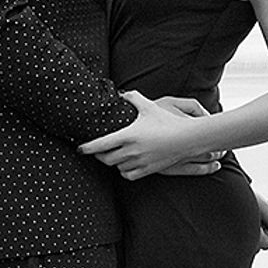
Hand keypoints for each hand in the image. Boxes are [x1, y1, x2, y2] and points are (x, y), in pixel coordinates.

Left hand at [80, 92, 220, 179]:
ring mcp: (140, 162)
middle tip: (97, 150)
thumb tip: (121, 92)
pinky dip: (124, 171)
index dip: (87, 147)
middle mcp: (131, 151)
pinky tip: (125, 165)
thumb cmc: (167, 122)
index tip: (79, 148)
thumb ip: (133, 98)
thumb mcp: (149, 106)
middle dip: (98, 155)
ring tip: (112, 156)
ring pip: (117, 167)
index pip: (101, 144)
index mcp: (128, 135)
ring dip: (112, 163)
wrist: (187, 138)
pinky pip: (129, 175)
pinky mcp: (148, 170)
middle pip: (106, 158)